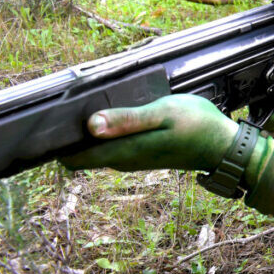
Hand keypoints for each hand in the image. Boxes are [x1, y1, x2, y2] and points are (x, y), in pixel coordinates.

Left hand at [60, 94, 236, 172]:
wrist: (225, 146)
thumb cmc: (198, 126)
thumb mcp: (162, 114)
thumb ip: (127, 120)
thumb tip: (90, 125)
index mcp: (125, 151)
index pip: (77, 158)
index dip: (59, 145)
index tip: (49, 126)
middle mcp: (125, 160)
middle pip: (84, 156)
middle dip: (71, 139)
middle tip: (62, 113)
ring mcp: (135, 159)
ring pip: (99, 152)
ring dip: (88, 137)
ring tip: (81, 113)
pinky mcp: (144, 155)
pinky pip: (114, 149)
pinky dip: (106, 137)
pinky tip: (110, 120)